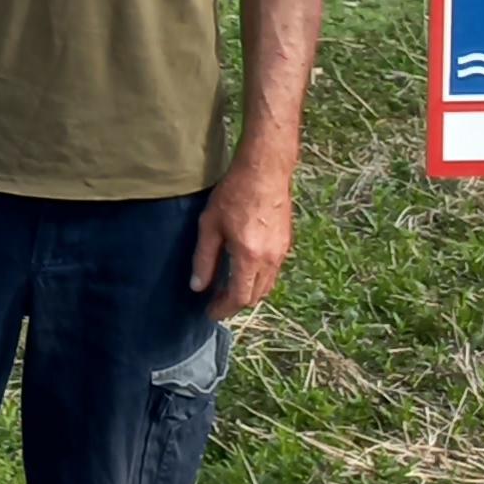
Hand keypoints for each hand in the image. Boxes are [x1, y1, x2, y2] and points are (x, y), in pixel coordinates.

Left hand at [187, 168, 294, 320]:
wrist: (265, 170)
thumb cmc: (234, 193)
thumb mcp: (210, 225)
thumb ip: (204, 258)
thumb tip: (197, 286)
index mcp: (249, 257)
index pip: (239, 298)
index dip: (223, 309)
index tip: (210, 313)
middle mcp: (270, 259)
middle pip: (255, 296)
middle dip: (235, 304)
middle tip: (216, 302)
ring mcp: (282, 251)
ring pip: (267, 286)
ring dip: (249, 292)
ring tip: (228, 288)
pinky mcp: (286, 242)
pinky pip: (273, 271)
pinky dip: (259, 278)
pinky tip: (244, 269)